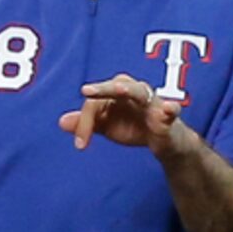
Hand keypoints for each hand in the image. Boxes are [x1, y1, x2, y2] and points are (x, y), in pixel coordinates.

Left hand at [59, 74, 186, 154]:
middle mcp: (133, 92)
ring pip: (140, 92)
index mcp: (115, 93)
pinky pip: (171, 110)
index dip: (85, 123)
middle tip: (85, 91)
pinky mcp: (169, 116)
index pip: (94, 103)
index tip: (80, 144)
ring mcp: (152, 102)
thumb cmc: (134, 127)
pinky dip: (170, 109)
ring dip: (129, 89)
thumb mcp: (107, 126)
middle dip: (101, 89)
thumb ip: (87, 123)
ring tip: (119, 89)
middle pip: (114, 87)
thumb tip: (61, 122)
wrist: (165, 142)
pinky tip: (169, 109)